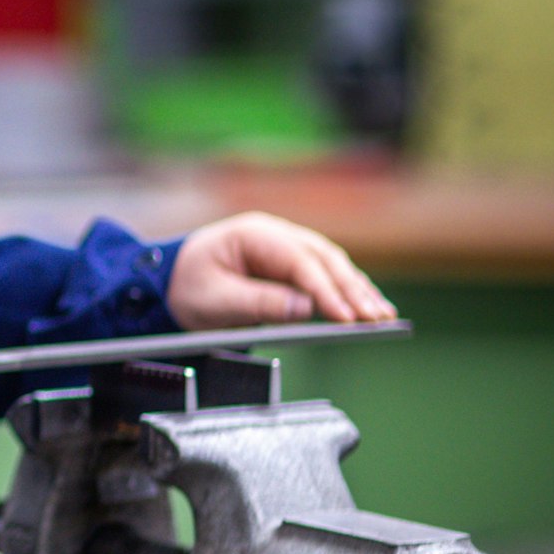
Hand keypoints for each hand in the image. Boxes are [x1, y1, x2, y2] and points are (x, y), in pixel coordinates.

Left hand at [167, 212, 396, 330]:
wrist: (171, 281)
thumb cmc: (188, 286)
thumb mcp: (215, 300)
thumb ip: (259, 303)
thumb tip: (306, 309)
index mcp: (254, 234)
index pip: (300, 262)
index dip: (326, 291)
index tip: (346, 317)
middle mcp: (277, 234)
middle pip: (325, 260)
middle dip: (353, 291)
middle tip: (377, 319)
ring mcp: (287, 247)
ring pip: (332, 266)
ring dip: (358, 291)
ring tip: (382, 316)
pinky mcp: (292, 265)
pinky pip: (325, 276)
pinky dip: (347, 292)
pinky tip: (367, 308)